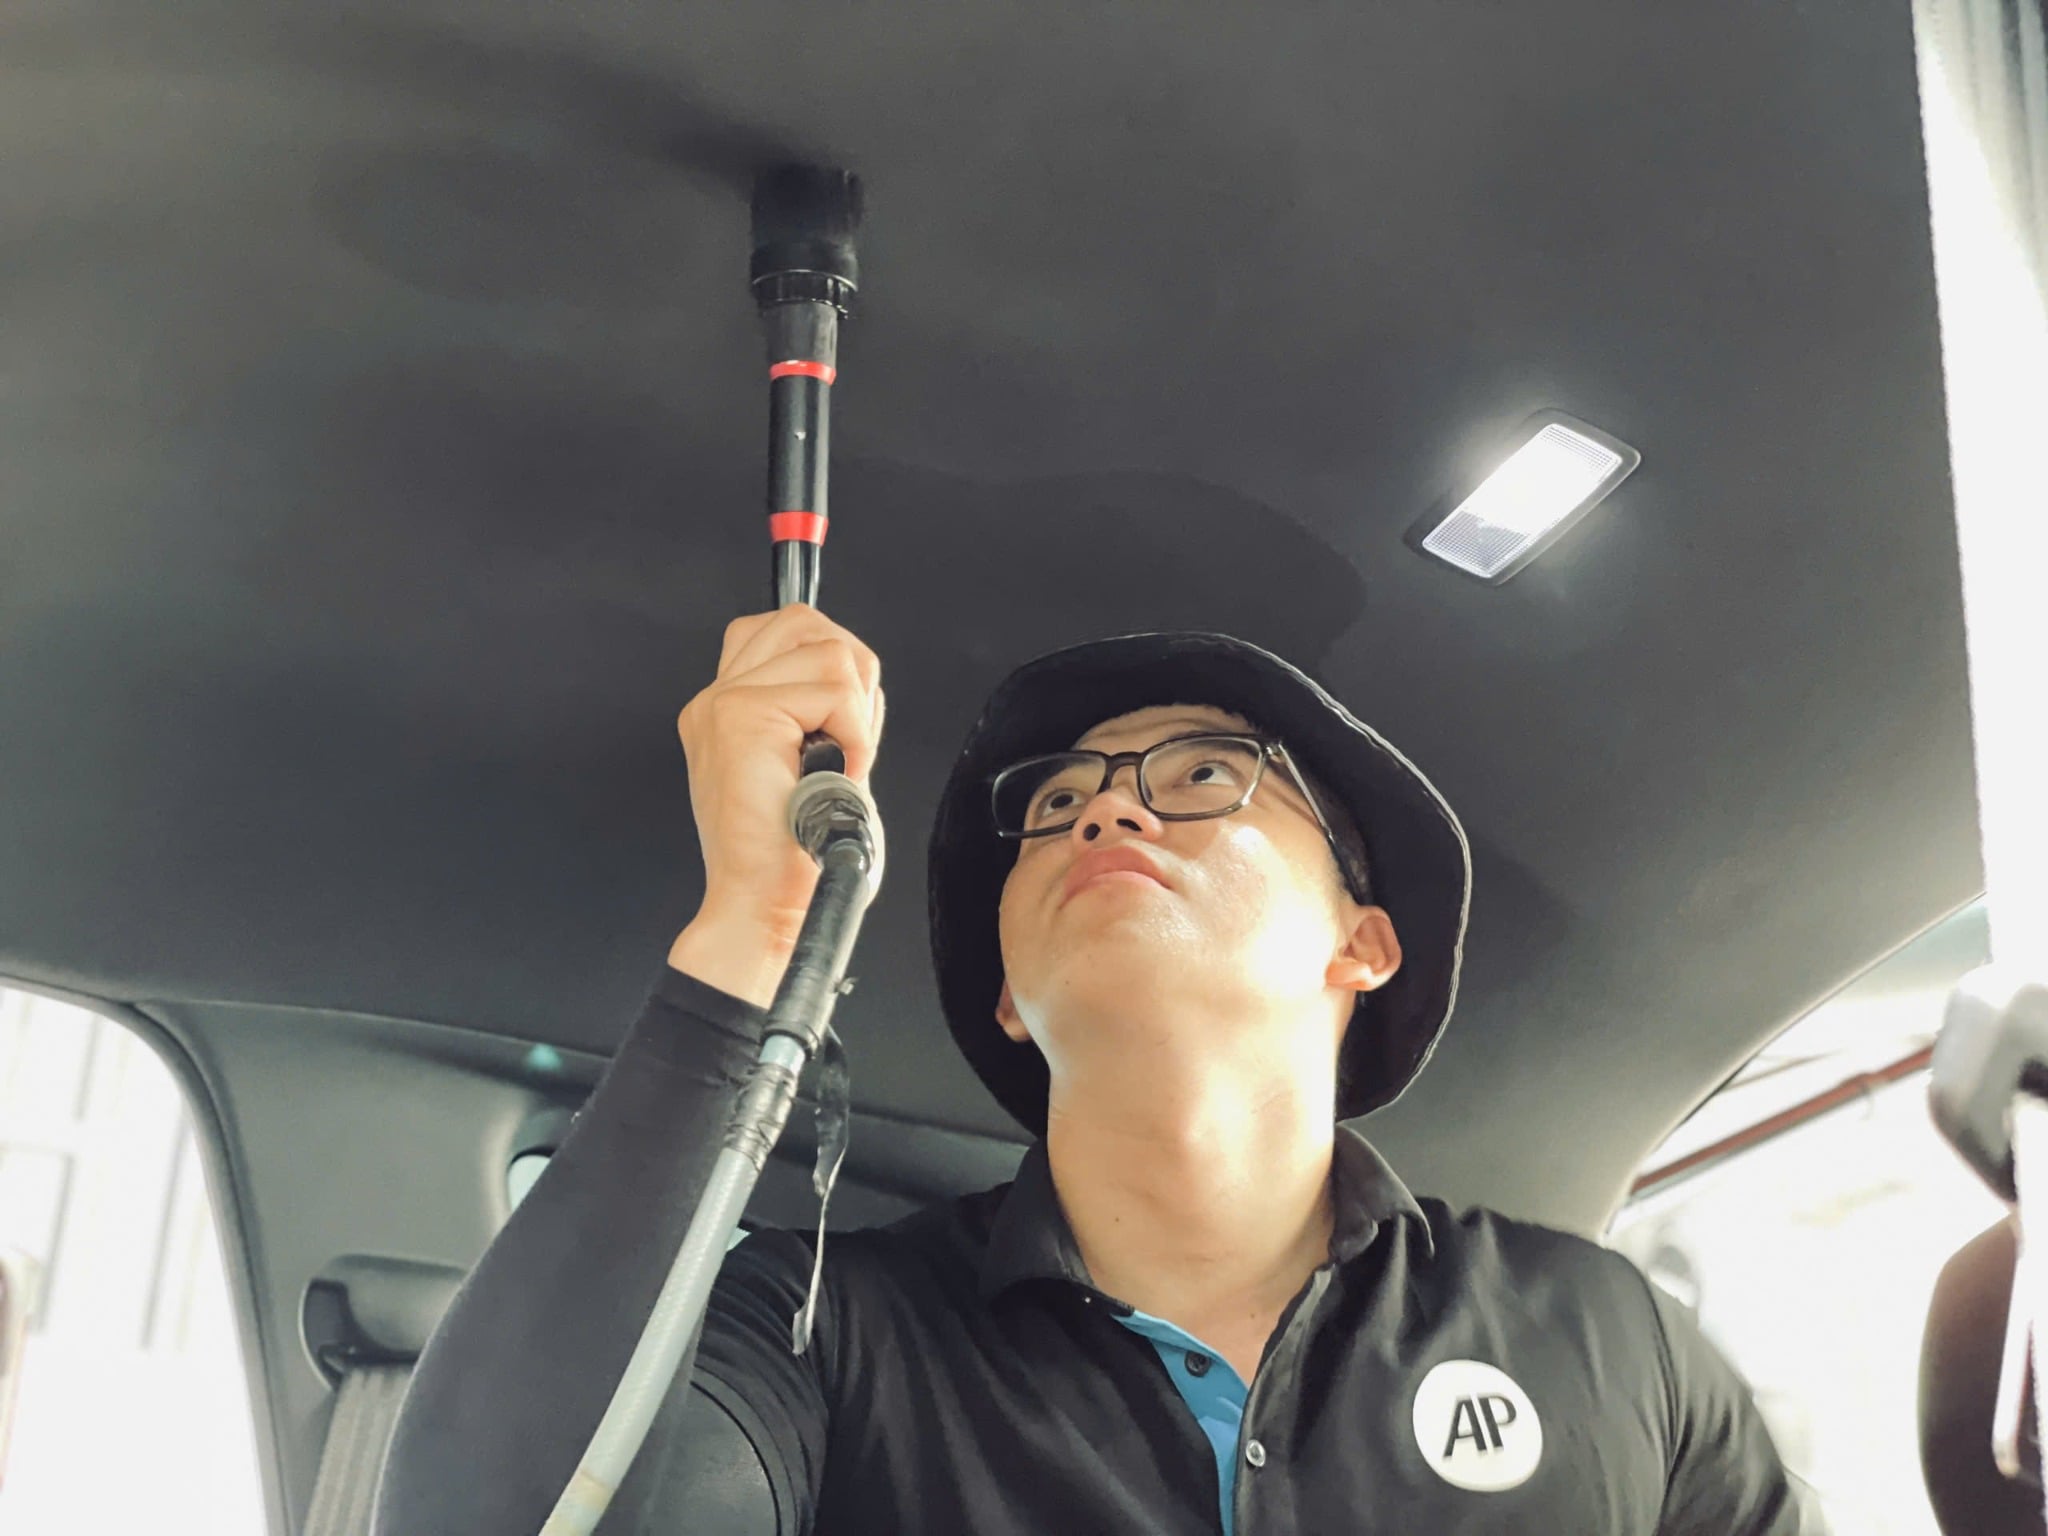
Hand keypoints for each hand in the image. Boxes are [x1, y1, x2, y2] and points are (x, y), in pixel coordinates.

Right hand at [673, 605, 884, 972]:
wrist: (767, 906)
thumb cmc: (796, 857)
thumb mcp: (816, 766)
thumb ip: (823, 711)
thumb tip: (857, 673)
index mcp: (728, 709)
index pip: (789, 630)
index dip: (837, 671)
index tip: (842, 733)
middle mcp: (716, 699)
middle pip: (806, 622)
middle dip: (852, 675)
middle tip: (845, 743)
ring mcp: (722, 702)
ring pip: (828, 650)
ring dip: (855, 713)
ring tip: (834, 764)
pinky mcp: (739, 714)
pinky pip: (834, 689)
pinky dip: (856, 733)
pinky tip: (834, 772)